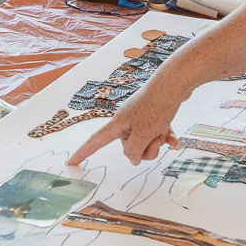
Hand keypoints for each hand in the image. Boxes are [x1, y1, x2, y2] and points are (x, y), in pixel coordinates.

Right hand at [66, 79, 184, 166]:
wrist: (175, 83)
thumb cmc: (156, 106)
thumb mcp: (143, 134)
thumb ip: (134, 151)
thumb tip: (133, 159)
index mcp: (117, 124)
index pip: (96, 141)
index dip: (83, 152)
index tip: (70, 162)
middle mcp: (126, 120)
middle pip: (130, 146)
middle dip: (145, 148)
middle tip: (156, 138)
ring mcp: (141, 117)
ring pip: (146, 141)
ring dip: (157, 141)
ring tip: (165, 131)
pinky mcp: (154, 114)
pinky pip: (157, 132)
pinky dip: (165, 136)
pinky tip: (175, 139)